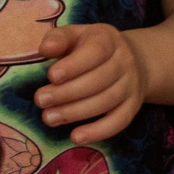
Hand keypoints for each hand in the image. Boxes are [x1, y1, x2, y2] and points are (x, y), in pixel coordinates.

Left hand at [34, 24, 148, 144]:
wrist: (130, 60)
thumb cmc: (89, 49)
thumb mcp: (76, 36)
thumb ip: (59, 39)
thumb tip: (45, 49)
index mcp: (108, 40)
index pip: (96, 51)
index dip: (74, 65)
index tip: (52, 76)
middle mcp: (125, 62)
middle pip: (99, 79)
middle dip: (67, 93)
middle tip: (41, 100)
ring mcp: (131, 85)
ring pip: (106, 101)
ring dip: (75, 112)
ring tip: (49, 118)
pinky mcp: (132, 106)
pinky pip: (119, 121)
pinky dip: (98, 131)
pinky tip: (76, 136)